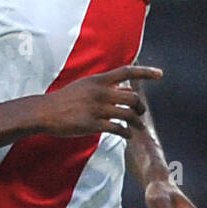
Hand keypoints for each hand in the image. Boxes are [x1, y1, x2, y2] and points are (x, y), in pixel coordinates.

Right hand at [38, 66, 162, 138]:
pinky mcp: (93, 124)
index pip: (127, 72)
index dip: (146, 72)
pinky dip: (127, 133)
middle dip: (140, 107)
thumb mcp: (86, 86)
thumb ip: (105, 86)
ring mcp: (97, 108)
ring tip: (138, 127)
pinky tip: (127, 135)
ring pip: (128, 114)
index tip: (160, 74)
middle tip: (140, 113)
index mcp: (99, 80)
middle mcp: (100, 92)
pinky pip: (118, 128)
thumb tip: (125, 87)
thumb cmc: (65, 99)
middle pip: (132, 97)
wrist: (45, 112)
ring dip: (137, 122)